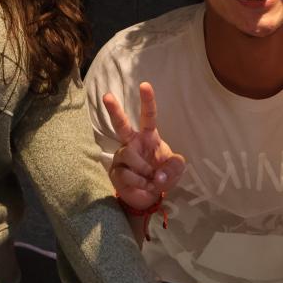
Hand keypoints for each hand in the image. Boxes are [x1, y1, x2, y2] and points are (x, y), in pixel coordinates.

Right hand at [102, 82, 185, 211]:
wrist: (149, 197)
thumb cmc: (163, 175)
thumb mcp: (176, 170)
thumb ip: (175, 167)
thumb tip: (159, 174)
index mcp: (149, 137)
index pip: (148, 116)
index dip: (147, 101)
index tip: (144, 85)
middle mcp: (132, 143)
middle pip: (121, 124)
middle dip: (114, 110)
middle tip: (107, 96)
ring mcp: (122, 156)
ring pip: (128, 154)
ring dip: (143, 169)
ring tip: (151, 179)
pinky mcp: (115, 171)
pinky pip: (126, 174)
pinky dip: (139, 182)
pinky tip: (144, 185)